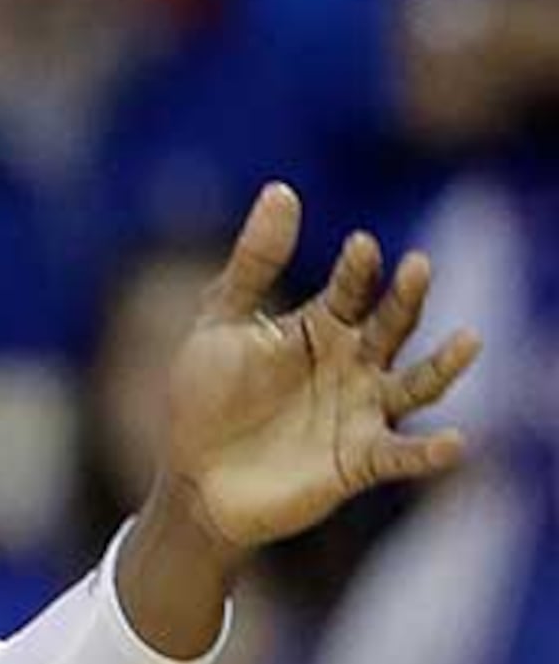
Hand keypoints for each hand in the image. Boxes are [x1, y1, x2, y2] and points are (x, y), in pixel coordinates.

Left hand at [156, 184, 478, 553]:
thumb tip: (283, 189)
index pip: (349, 289)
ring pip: (415, 385)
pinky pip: (403, 456)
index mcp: (320, 326)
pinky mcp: (360, 462)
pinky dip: (430, 452)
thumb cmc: (207, 391)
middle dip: (405, 298)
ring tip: (469, 339)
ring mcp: (361, 413)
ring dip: (443, 365)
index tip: (361, 244)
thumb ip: (254, 261)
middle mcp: (352, 366)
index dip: (357, 267)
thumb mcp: (223, 319)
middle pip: (391, 326)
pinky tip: (455, 442)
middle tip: (419, 266)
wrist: (193, 473)